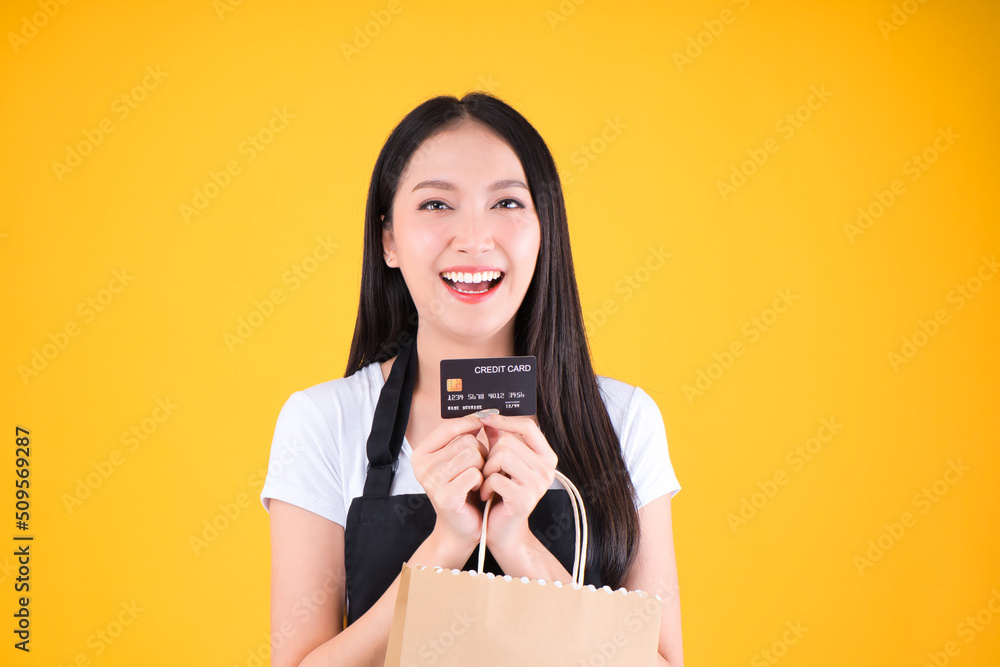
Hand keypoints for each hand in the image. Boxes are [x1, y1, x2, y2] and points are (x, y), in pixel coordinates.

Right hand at [410, 414, 488, 551]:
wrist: (463, 528)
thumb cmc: (465, 490)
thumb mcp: (463, 458)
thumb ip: (471, 435)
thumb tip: (486, 413)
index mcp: (421, 453)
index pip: (449, 427)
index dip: (470, 422)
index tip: (485, 421)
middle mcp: (422, 466)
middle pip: (466, 441)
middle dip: (481, 453)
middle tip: (478, 469)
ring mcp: (431, 481)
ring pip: (473, 455)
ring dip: (482, 467)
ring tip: (476, 480)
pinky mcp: (445, 496)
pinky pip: (475, 474)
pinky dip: (482, 481)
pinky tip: (476, 491)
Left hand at [477, 413, 558, 549]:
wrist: (503, 531)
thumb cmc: (502, 494)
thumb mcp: (502, 462)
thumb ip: (499, 439)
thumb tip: (488, 415)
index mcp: (546, 457)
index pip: (528, 426)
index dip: (505, 420)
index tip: (484, 418)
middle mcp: (547, 469)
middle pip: (509, 441)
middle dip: (490, 454)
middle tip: (488, 472)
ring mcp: (538, 485)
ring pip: (502, 456)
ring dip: (487, 470)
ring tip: (487, 482)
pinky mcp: (524, 499)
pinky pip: (496, 478)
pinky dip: (485, 486)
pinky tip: (487, 495)